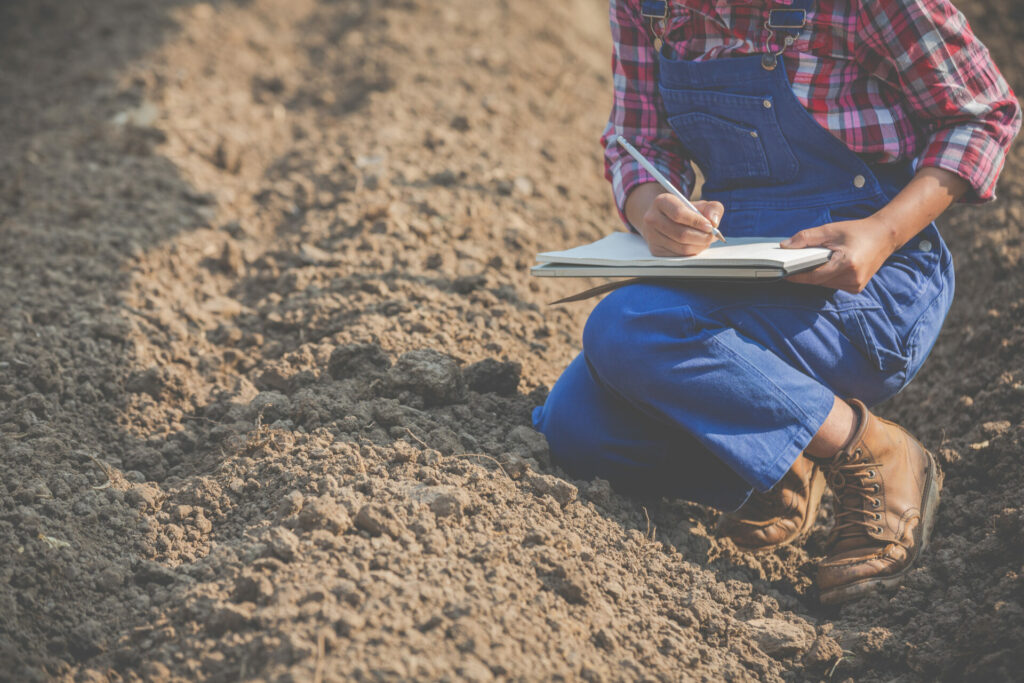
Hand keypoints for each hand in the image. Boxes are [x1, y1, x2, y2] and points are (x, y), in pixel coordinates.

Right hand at [637, 193, 723, 256]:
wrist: (665, 220)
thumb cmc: (685, 212)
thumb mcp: (700, 205)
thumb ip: (713, 208)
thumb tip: (713, 221)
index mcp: (661, 202)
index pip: (679, 214)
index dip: (697, 222)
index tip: (710, 226)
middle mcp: (652, 218)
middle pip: (681, 234)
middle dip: (701, 237)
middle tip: (712, 236)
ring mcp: (652, 236)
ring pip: (681, 247)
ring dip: (699, 246)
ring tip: (706, 240)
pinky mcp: (655, 250)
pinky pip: (678, 256)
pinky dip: (692, 252)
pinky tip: (696, 245)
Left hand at [782, 217, 898, 292]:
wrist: (885, 236)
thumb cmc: (858, 231)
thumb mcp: (830, 230)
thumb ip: (806, 238)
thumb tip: (785, 246)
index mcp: (847, 264)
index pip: (813, 276)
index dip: (796, 275)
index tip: (781, 272)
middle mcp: (853, 279)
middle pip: (818, 281)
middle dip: (806, 271)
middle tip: (795, 260)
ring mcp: (855, 286)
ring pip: (824, 284)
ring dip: (816, 274)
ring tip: (818, 258)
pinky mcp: (856, 288)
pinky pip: (832, 284)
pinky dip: (826, 276)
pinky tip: (829, 264)